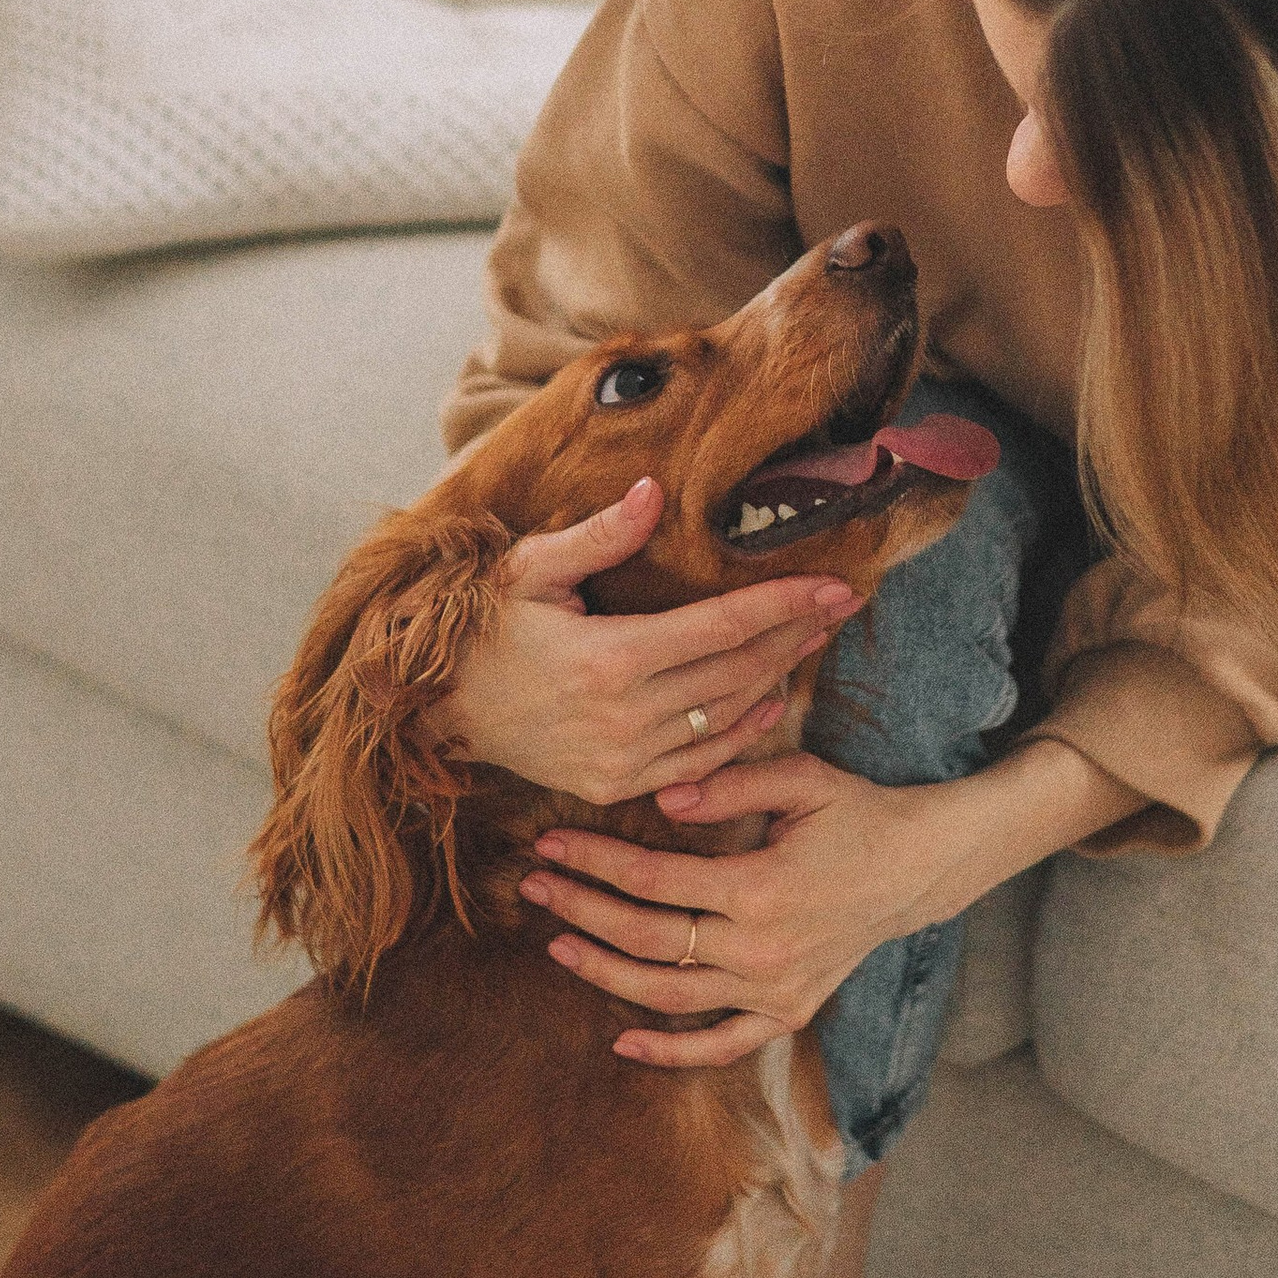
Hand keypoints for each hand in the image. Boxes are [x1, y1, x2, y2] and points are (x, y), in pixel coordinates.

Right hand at [442, 476, 858, 804]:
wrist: (438, 709)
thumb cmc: (487, 628)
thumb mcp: (530, 570)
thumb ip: (597, 535)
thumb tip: (652, 491)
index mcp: (610, 658)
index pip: (722, 626)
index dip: (785, 603)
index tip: (836, 584)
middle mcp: (625, 717)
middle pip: (737, 671)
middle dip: (796, 635)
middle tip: (840, 604)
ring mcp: (623, 760)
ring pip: (726, 718)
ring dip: (777, 677)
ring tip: (813, 640)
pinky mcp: (616, 786)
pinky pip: (700, 764)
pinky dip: (741, 732)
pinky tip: (769, 701)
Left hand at [518, 751, 939, 1065]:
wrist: (919, 868)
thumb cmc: (857, 814)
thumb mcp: (802, 781)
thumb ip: (729, 785)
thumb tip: (659, 797)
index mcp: (759, 887)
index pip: (652, 878)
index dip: (594, 860)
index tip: (549, 842)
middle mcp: (762, 948)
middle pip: (647, 939)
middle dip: (581, 910)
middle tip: (532, 885)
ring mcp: (774, 989)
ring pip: (669, 996)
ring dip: (604, 974)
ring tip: (558, 944)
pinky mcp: (788, 1012)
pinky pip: (721, 1044)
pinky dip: (671, 1052)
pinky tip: (622, 1040)